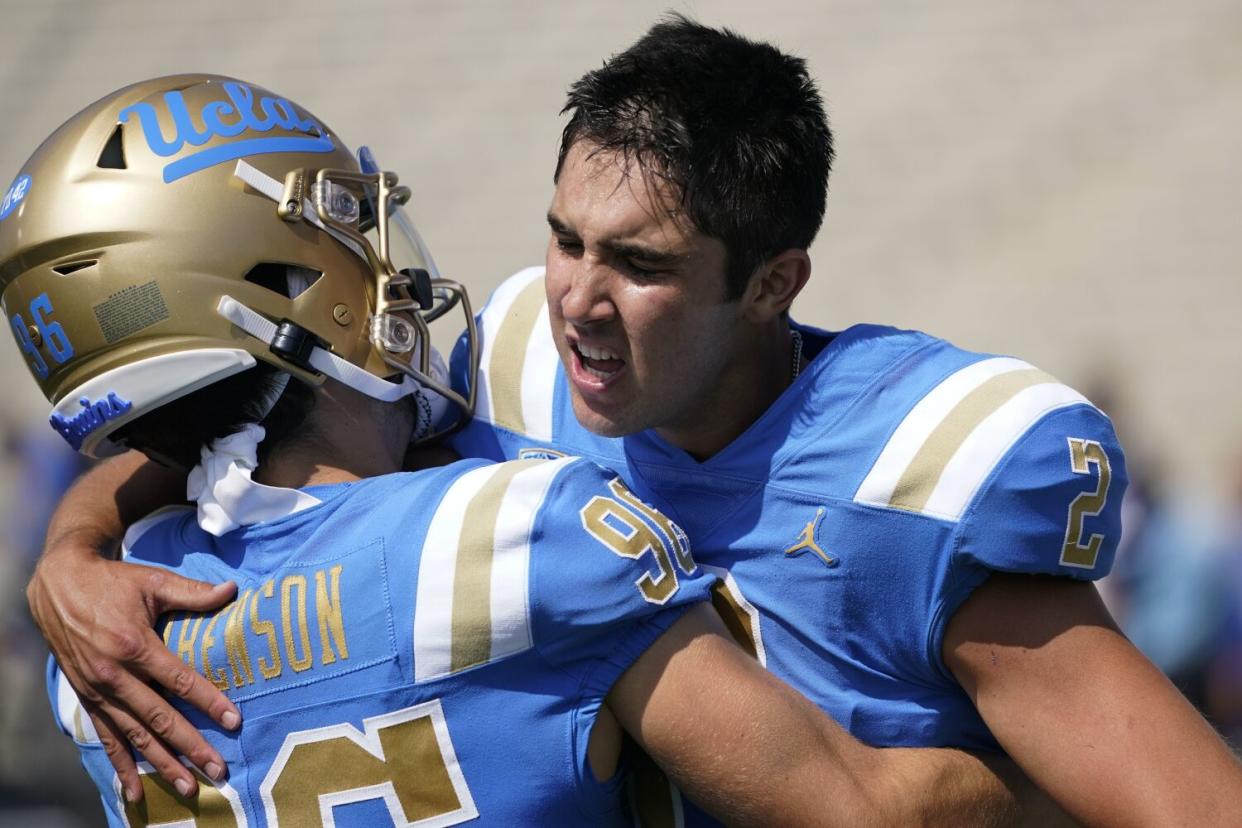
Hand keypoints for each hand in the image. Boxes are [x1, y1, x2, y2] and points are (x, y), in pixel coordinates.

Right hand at [28, 539, 240, 801]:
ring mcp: (98, 691)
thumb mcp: (153, 581)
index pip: (179, 681)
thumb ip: (193, 592)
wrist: (59, 585)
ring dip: (161, 764)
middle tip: (219, 769)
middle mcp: (114, 675)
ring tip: (188, 787)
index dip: (208, 702)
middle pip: (159, 718)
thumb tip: (232, 589)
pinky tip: (134, 791)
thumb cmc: (112, 581)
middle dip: (191, 746)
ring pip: (134, 736)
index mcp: (134, 645)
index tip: (234, 721)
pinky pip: (106, 738)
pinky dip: (121, 765)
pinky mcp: (87, 699)